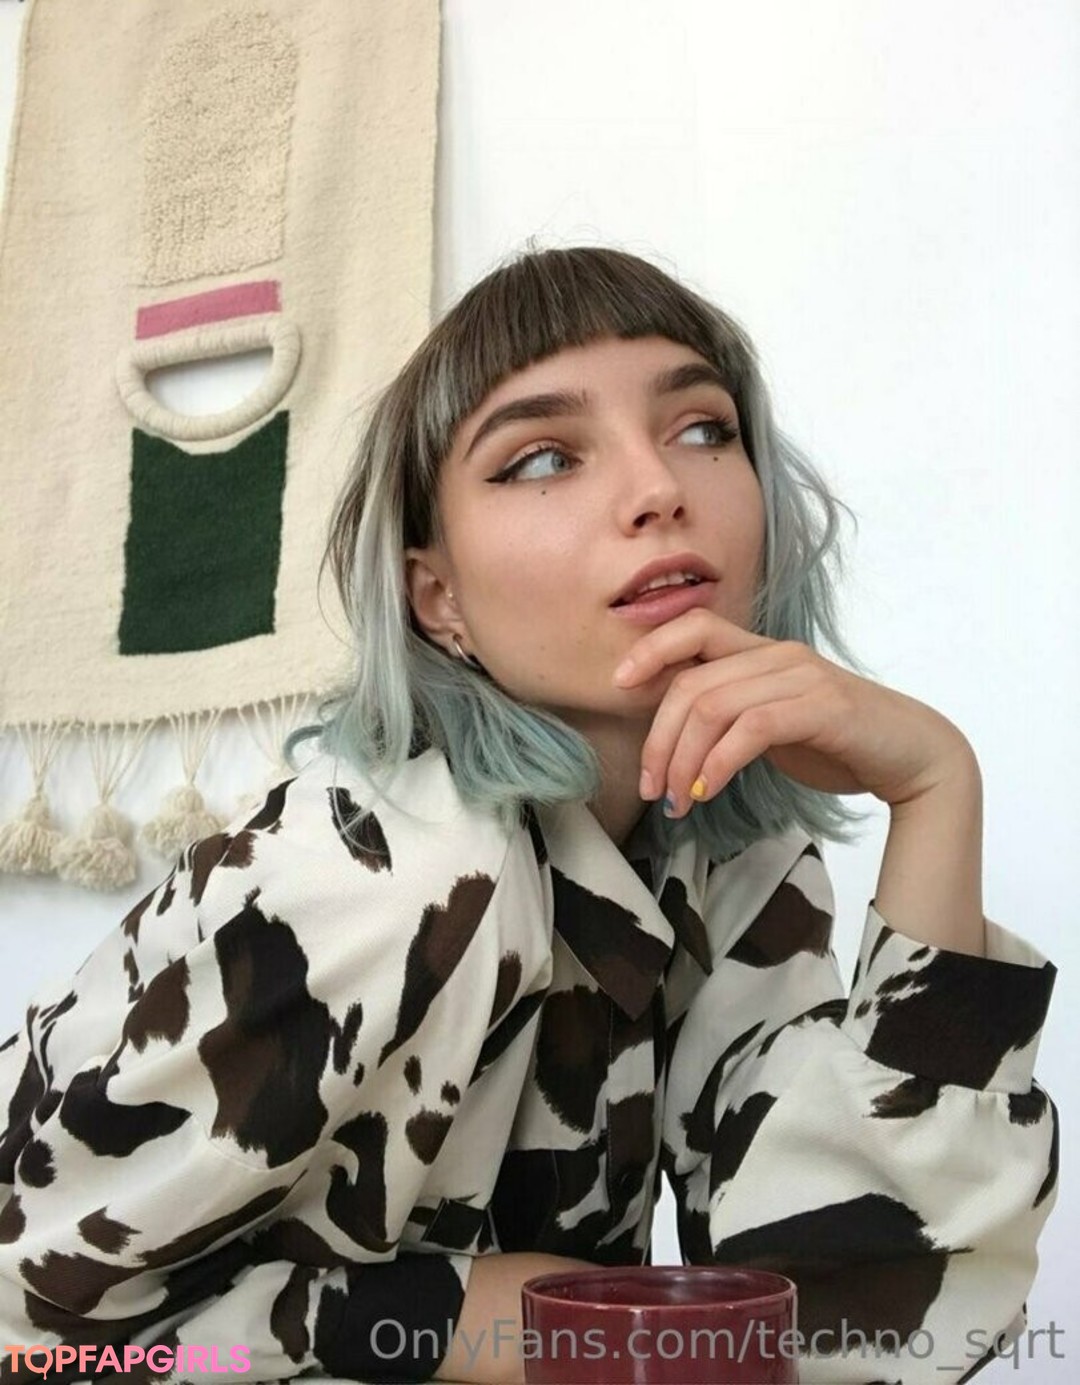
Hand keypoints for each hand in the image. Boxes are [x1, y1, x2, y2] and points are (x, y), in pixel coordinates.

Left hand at [612, 609, 974, 815]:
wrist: (913, 757)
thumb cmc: (836, 743)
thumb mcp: (770, 723)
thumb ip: (728, 715)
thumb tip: (670, 732)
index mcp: (762, 651)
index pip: (693, 627)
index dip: (649, 649)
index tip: (618, 686)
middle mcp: (778, 654)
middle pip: (690, 681)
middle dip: (658, 739)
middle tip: (652, 788)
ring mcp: (802, 677)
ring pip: (713, 705)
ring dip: (683, 760)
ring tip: (677, 801)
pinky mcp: (823, 707)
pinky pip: (750, 729)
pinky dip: (718, 763)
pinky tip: (707, 792)